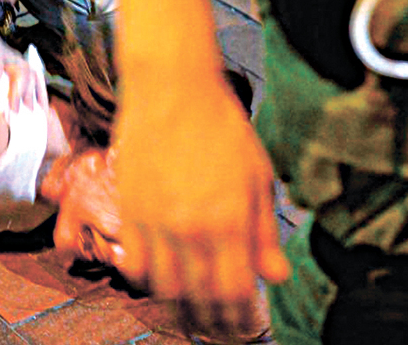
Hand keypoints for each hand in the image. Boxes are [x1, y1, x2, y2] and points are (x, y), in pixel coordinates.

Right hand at [113, 76, 288, 337]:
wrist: (170, 87)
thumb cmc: (220, 125)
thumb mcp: (257, 176)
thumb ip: (264, 231)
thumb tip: (277, 276)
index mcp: (229, 220)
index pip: (235, 291)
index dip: (240, 318)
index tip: (244, 328)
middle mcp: (191, 227)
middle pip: (200, 297)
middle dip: (212, 324)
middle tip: (218, 333)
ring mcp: (156, 220)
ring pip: (165, 287)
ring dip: (179, 309)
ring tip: (191, 318)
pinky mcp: (130, 209)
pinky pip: (135, 262)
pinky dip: (148, 281)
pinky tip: (161, 283)